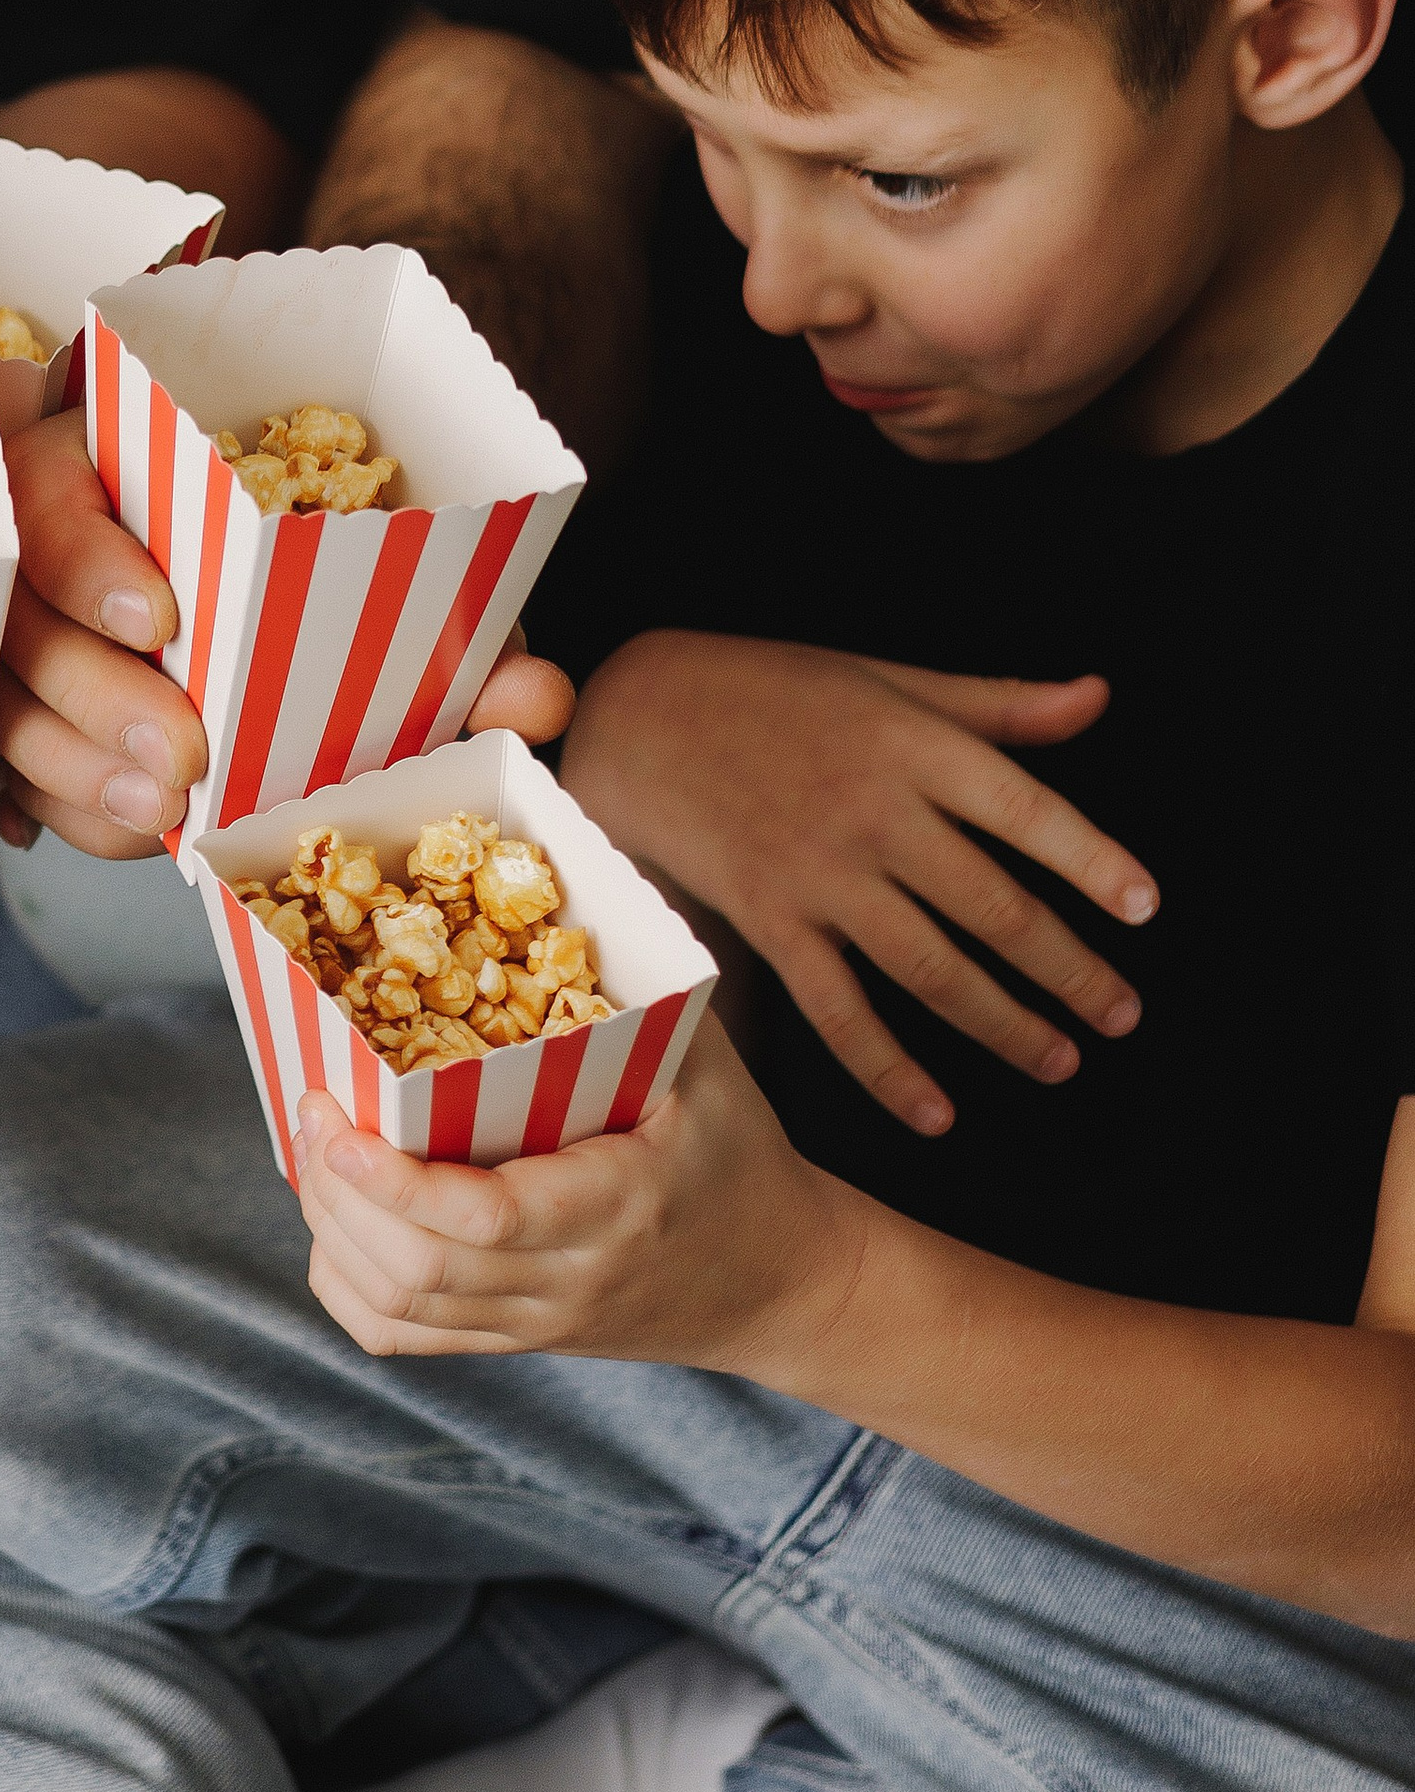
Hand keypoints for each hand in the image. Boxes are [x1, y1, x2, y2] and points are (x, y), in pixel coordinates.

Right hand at [0, 422, 576, 857]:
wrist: (236, 591)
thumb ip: (447, 626)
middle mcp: (33, 542)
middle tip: (182, 764)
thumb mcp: (375, 572)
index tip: (159, 620)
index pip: (49, 487)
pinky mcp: (7, 707)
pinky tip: (127, 836)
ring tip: (160, 819)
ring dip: (76, 771)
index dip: (90, 556)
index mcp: (102, 460)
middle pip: (14, 617)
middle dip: (93, 697)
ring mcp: (5, 632)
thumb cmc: (311, 557)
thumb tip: (537, 698)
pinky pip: (2, 769)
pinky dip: (63, 811)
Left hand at [295, 1015, 852, 1373]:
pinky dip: (348, 1287)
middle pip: (419, 1266)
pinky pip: (406, 1339)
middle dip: (339, 1192)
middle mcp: (567, 1279)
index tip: (339, 1116)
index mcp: (615, 1205)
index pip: (484, 1217)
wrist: (779, 1282)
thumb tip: (582, 872)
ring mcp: (537, 1322)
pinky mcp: (517, 1341)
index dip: (392, 1177)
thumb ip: (644, 991)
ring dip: (333, 1232)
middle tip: (314, 1109)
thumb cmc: (738, 1155)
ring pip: (401, 1306)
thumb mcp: (711, 1067)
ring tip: (315, 1155)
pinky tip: (337, 1227)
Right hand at [562, 632, 1152, 1134]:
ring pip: (931, 968)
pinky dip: (889, 1068)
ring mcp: (822, 873)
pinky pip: (839, 1010)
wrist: (643, 715)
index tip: (1146, 908)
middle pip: (993, 907)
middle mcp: (875, 812)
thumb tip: (1097, 697)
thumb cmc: (776, 692)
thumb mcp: (889, 679)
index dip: (1092, 861)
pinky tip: (937, 1112)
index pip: (1026, 809)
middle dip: (1069, 970)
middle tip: (1121, 1016)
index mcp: (914, 744)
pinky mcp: (772, 920)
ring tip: (1060, 1060)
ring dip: (1004, 1024)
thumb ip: (997, 704)